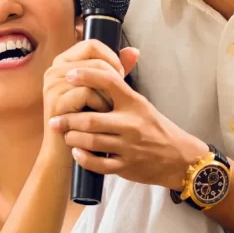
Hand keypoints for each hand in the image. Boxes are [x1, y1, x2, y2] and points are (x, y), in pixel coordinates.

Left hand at [48, 46, 206, 189]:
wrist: (179, 158)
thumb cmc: (156, 128)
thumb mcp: (142, 105)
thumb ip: (121, 89)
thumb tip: (101, 65)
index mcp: (134, 103)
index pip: (109, 82)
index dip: (86, 76)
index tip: (69, 75)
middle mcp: (131, 124)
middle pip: (92, 119)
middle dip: (68, 119)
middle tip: (54, 119)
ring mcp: (129, 147)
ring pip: (92, 142)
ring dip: (73, 138)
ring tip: (65, 135)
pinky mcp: (126, 167)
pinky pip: (99, 164)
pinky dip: (84, 158)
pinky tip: (76, 153)